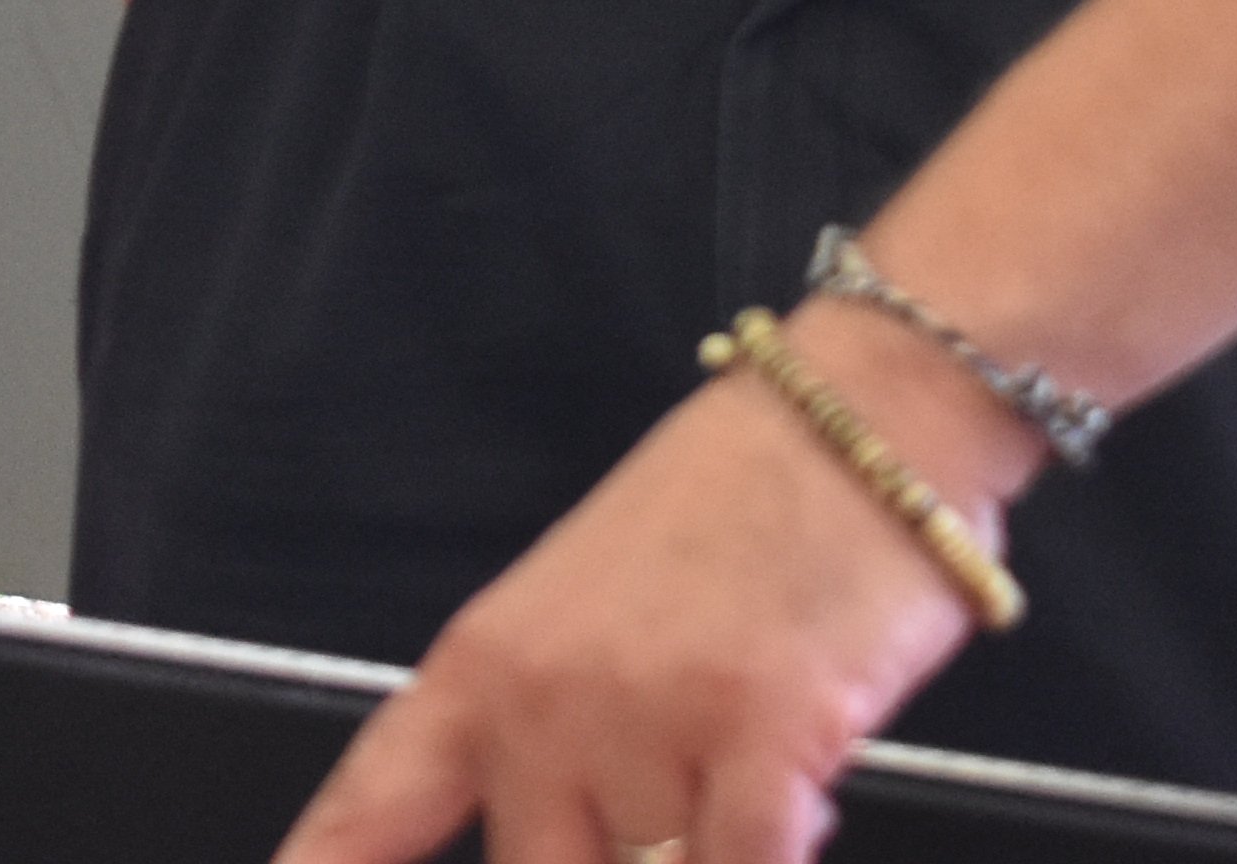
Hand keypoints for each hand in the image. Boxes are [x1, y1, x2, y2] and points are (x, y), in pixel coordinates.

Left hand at [273, 350, 994, 863]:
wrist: (862, 417)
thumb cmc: (740, 506)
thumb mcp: (590, 608)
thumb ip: (547, 738)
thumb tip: (558, 844)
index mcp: (486, 662)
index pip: (374, 804)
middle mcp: (547, 700)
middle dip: (604, 863)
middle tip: (659, 802)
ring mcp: (646, 720)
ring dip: (702, 848)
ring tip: (743, 775)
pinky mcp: (759, 736)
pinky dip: (769, 854)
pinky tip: (796, 803)